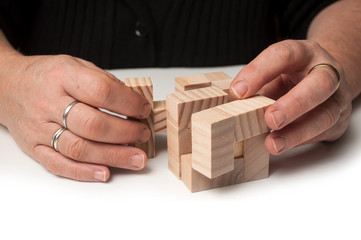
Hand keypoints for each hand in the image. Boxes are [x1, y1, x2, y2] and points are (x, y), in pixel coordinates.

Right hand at [0, 54, 150, 180]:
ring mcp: (40, 127)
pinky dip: (84, 172)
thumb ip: (103, 82)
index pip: (101, 91)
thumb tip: (134, 103)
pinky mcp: (34, 146)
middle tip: (141, 134)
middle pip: (92, 124)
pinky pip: (59, 164)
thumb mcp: (75, 65)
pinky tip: (104, 173)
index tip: (142, 110)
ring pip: (79, 148)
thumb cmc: (46, 76)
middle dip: (125, 133)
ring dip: (112, 156)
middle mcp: (49, 103)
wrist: (8, 85)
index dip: (128, 103)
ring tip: (135, 158)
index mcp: (63, 76)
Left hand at [230, 40, 351, 154]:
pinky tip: (283, 144)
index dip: (259, 72)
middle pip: (318, 84)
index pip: (283, 55)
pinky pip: (323, 132)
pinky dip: (300, 140)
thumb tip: (228, 101)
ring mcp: (336, 97)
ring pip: (325, 115)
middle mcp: (325, 71)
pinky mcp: (338, 120)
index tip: (238, 91)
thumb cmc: (291, 77)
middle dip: (293, 104)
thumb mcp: (273, 73)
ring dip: (297, 132)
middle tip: (270, 119)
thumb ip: (256, 85)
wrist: (323, 81)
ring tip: (273, 143)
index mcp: (304, 53)